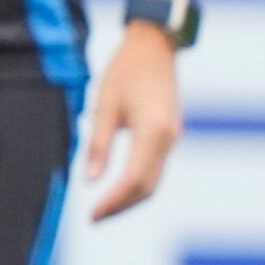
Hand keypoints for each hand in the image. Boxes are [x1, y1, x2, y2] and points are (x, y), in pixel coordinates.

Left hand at [83, 24, 182, 221]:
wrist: (155, 45)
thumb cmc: (125, 70)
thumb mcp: (105, 106)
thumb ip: (99, 145)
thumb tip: (91, 181)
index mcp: (153, 131)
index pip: (134, 180)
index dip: (113, 202)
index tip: (92, 215)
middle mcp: (169, 138)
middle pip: (148, 187)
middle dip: (121, 206)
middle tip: (94, 218)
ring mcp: (173, 137)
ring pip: (154, 180)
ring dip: (130, 198)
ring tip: (103, 208)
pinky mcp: (171, 134)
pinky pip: (156, 168)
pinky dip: (138, 183)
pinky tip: (118, 188)